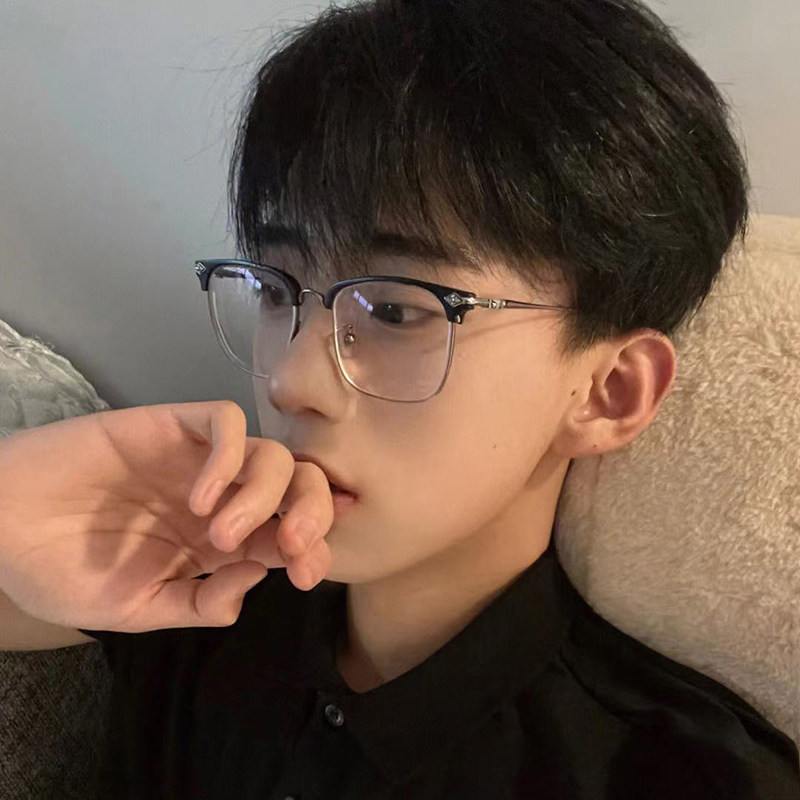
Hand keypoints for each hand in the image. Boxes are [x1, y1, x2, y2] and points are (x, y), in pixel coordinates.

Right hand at [0, 401, 332, 632]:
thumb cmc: (59, 569)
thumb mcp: (134, 608)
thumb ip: (197, 605)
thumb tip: (257, 579)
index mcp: (219, 542)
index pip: (291, 534)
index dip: (314, 550)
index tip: (306, 576)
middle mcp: (220, 497)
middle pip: (299, 485)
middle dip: (312, 512)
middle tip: (291, 546)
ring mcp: (196, 460)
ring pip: (271, 452)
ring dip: (265, 494)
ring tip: (221, 533)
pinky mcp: (168, 426)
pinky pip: (223, 420)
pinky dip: (228, 456)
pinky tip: (200, 498)